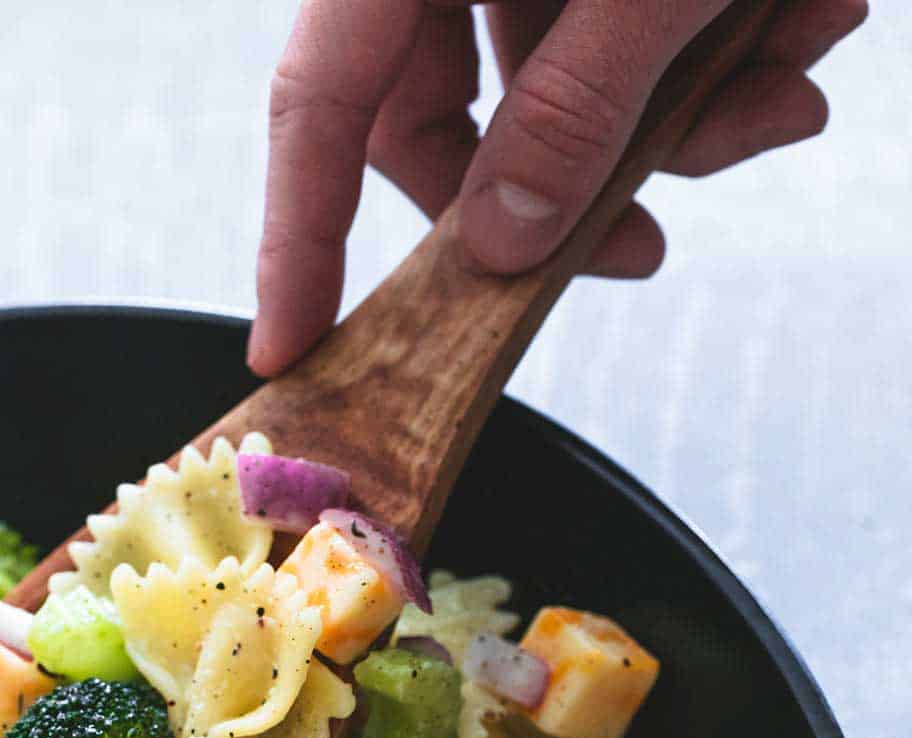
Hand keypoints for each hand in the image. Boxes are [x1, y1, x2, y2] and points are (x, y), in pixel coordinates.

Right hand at [249, 0, 865, 374]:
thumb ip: (574, 113)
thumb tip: (501, 247)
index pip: (318, 107)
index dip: (298, 240)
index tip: (290, 347)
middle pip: (446, 115)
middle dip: (564, 191)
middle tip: (644, 249)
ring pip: (554, 83)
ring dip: (682, 117)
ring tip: (792, 85)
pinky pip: (619, 26)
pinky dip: (712, 49)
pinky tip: (804, 19)